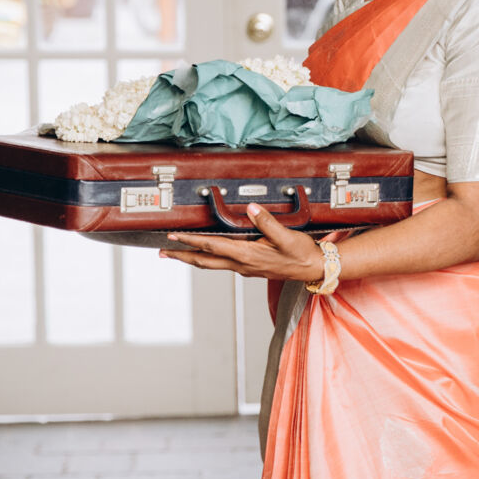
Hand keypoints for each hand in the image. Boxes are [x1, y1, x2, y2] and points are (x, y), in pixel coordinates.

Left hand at [161, 204, 325, 281]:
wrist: (315, 269)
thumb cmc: (302, 254)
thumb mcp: (286, 236)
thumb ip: (267, 222)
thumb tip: (250, 209)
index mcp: (247, 256)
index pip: (212, 247)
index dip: (190, 242)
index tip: (173, 237)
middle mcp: (243, 265)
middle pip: (204, 261)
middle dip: (182, 257)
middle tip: (163, 253)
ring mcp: (246, 268)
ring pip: (212, 264)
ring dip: (193, 258)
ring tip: (178, 254)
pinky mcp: (251, 268)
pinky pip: (223, 264)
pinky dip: (209, 258)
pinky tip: (209, 254)